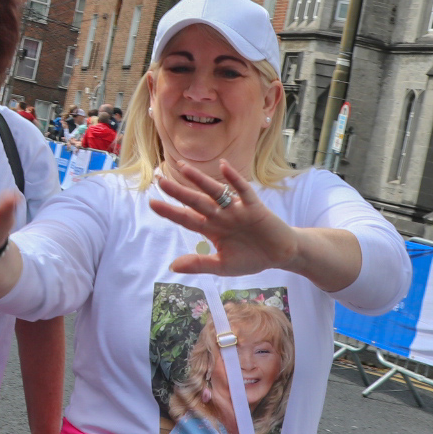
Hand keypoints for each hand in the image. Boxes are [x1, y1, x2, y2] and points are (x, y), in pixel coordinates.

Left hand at [150, 160, 299, 278]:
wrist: (280, 255)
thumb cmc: (251, 258)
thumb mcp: (222, 266)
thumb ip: (199, 264)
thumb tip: (173, 266)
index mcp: (211, 229)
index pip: (186, 218)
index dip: (170, 211)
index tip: (152, 203)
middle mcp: (220, 216)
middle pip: (195, 201)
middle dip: (178, 191)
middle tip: (159, 180)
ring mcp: (236, 209)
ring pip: (215, 192)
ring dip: (199, 180)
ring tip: (183, 168)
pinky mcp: (254, 207)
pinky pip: (243, 191)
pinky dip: (234, 179)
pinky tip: (223, 167)